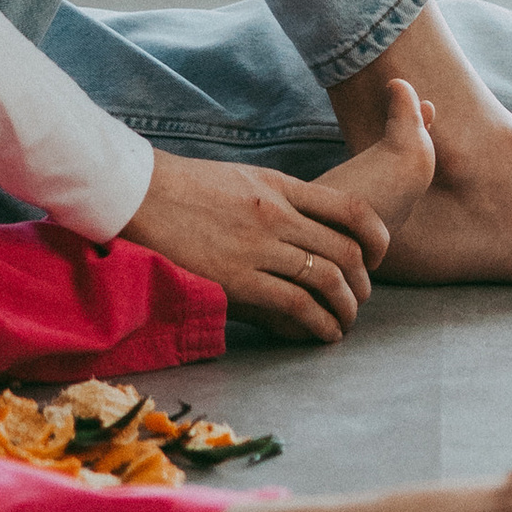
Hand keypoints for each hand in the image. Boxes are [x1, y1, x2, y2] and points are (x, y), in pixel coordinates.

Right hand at [126, 149, 390, 343]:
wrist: (133, 192)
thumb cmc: (178, 187)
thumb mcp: (238, 178)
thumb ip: (273, 197)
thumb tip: (297, 224)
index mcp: (279, 187)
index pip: (350, 209)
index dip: (376, 236)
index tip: (377, 255)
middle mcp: (277, 215)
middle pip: (346, 251)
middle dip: (363, 281)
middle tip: (360, 298)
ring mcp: (258, 247)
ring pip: (328, 280)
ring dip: (345, 307)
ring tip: (343, 322)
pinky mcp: (237, 279)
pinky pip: (296, 305)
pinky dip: (319, 323)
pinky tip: (323, 333)